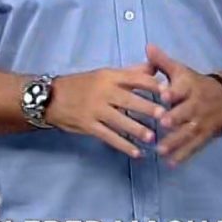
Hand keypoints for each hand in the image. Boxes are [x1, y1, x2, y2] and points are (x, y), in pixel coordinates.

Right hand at [44, 64, 165, 157]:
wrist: (51, 97)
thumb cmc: (83, 84)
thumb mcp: (105, 73)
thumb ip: (130, 72)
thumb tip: (154, 68)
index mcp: (110, 76)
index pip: (135, 78)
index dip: (152, 86)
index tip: (169, 93)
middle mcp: (104, 92)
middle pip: (129, 100)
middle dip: (147, 108)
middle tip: (166, 117)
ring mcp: (95, 110)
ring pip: (119, 121)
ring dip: (137, 130)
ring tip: (153, 138)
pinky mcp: (88, 126)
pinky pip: (108, 136)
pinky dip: (123, 145)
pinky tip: (136, 153)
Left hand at [147, 43, 221, 167]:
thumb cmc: (194, 83)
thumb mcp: (180, 70)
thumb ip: (162, 62)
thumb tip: (147, 46)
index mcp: (189, 86)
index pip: (181, 88)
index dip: (173, 92)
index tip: (163, 95)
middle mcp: (196, 104)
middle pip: (186, 112)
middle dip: (175, 118)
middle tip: (162, 123)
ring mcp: (201, 122)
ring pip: (189, 132)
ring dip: (176, 142)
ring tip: (161, 150)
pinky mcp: (204, 135)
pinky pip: (194, 146)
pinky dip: (183, 155)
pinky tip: (170, 164)